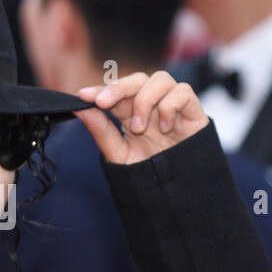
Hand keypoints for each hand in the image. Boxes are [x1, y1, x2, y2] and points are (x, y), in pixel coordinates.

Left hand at [74, 71, 207, 164]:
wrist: (178, 192)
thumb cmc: (149, 172)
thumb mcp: (120, 154)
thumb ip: (101, 131)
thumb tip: (79, 109)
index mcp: (132, 113)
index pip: (116, 92)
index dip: (100, 89)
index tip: (82, 95)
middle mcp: (153, 105)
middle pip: (137, 78)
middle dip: (118, 87)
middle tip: (102, 103)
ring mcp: (173, 105)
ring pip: (160, 79)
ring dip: (145, 100)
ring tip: (139, 128)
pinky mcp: (193, 111)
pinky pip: (183, 91)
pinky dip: (170, 106)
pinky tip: (165, 128)